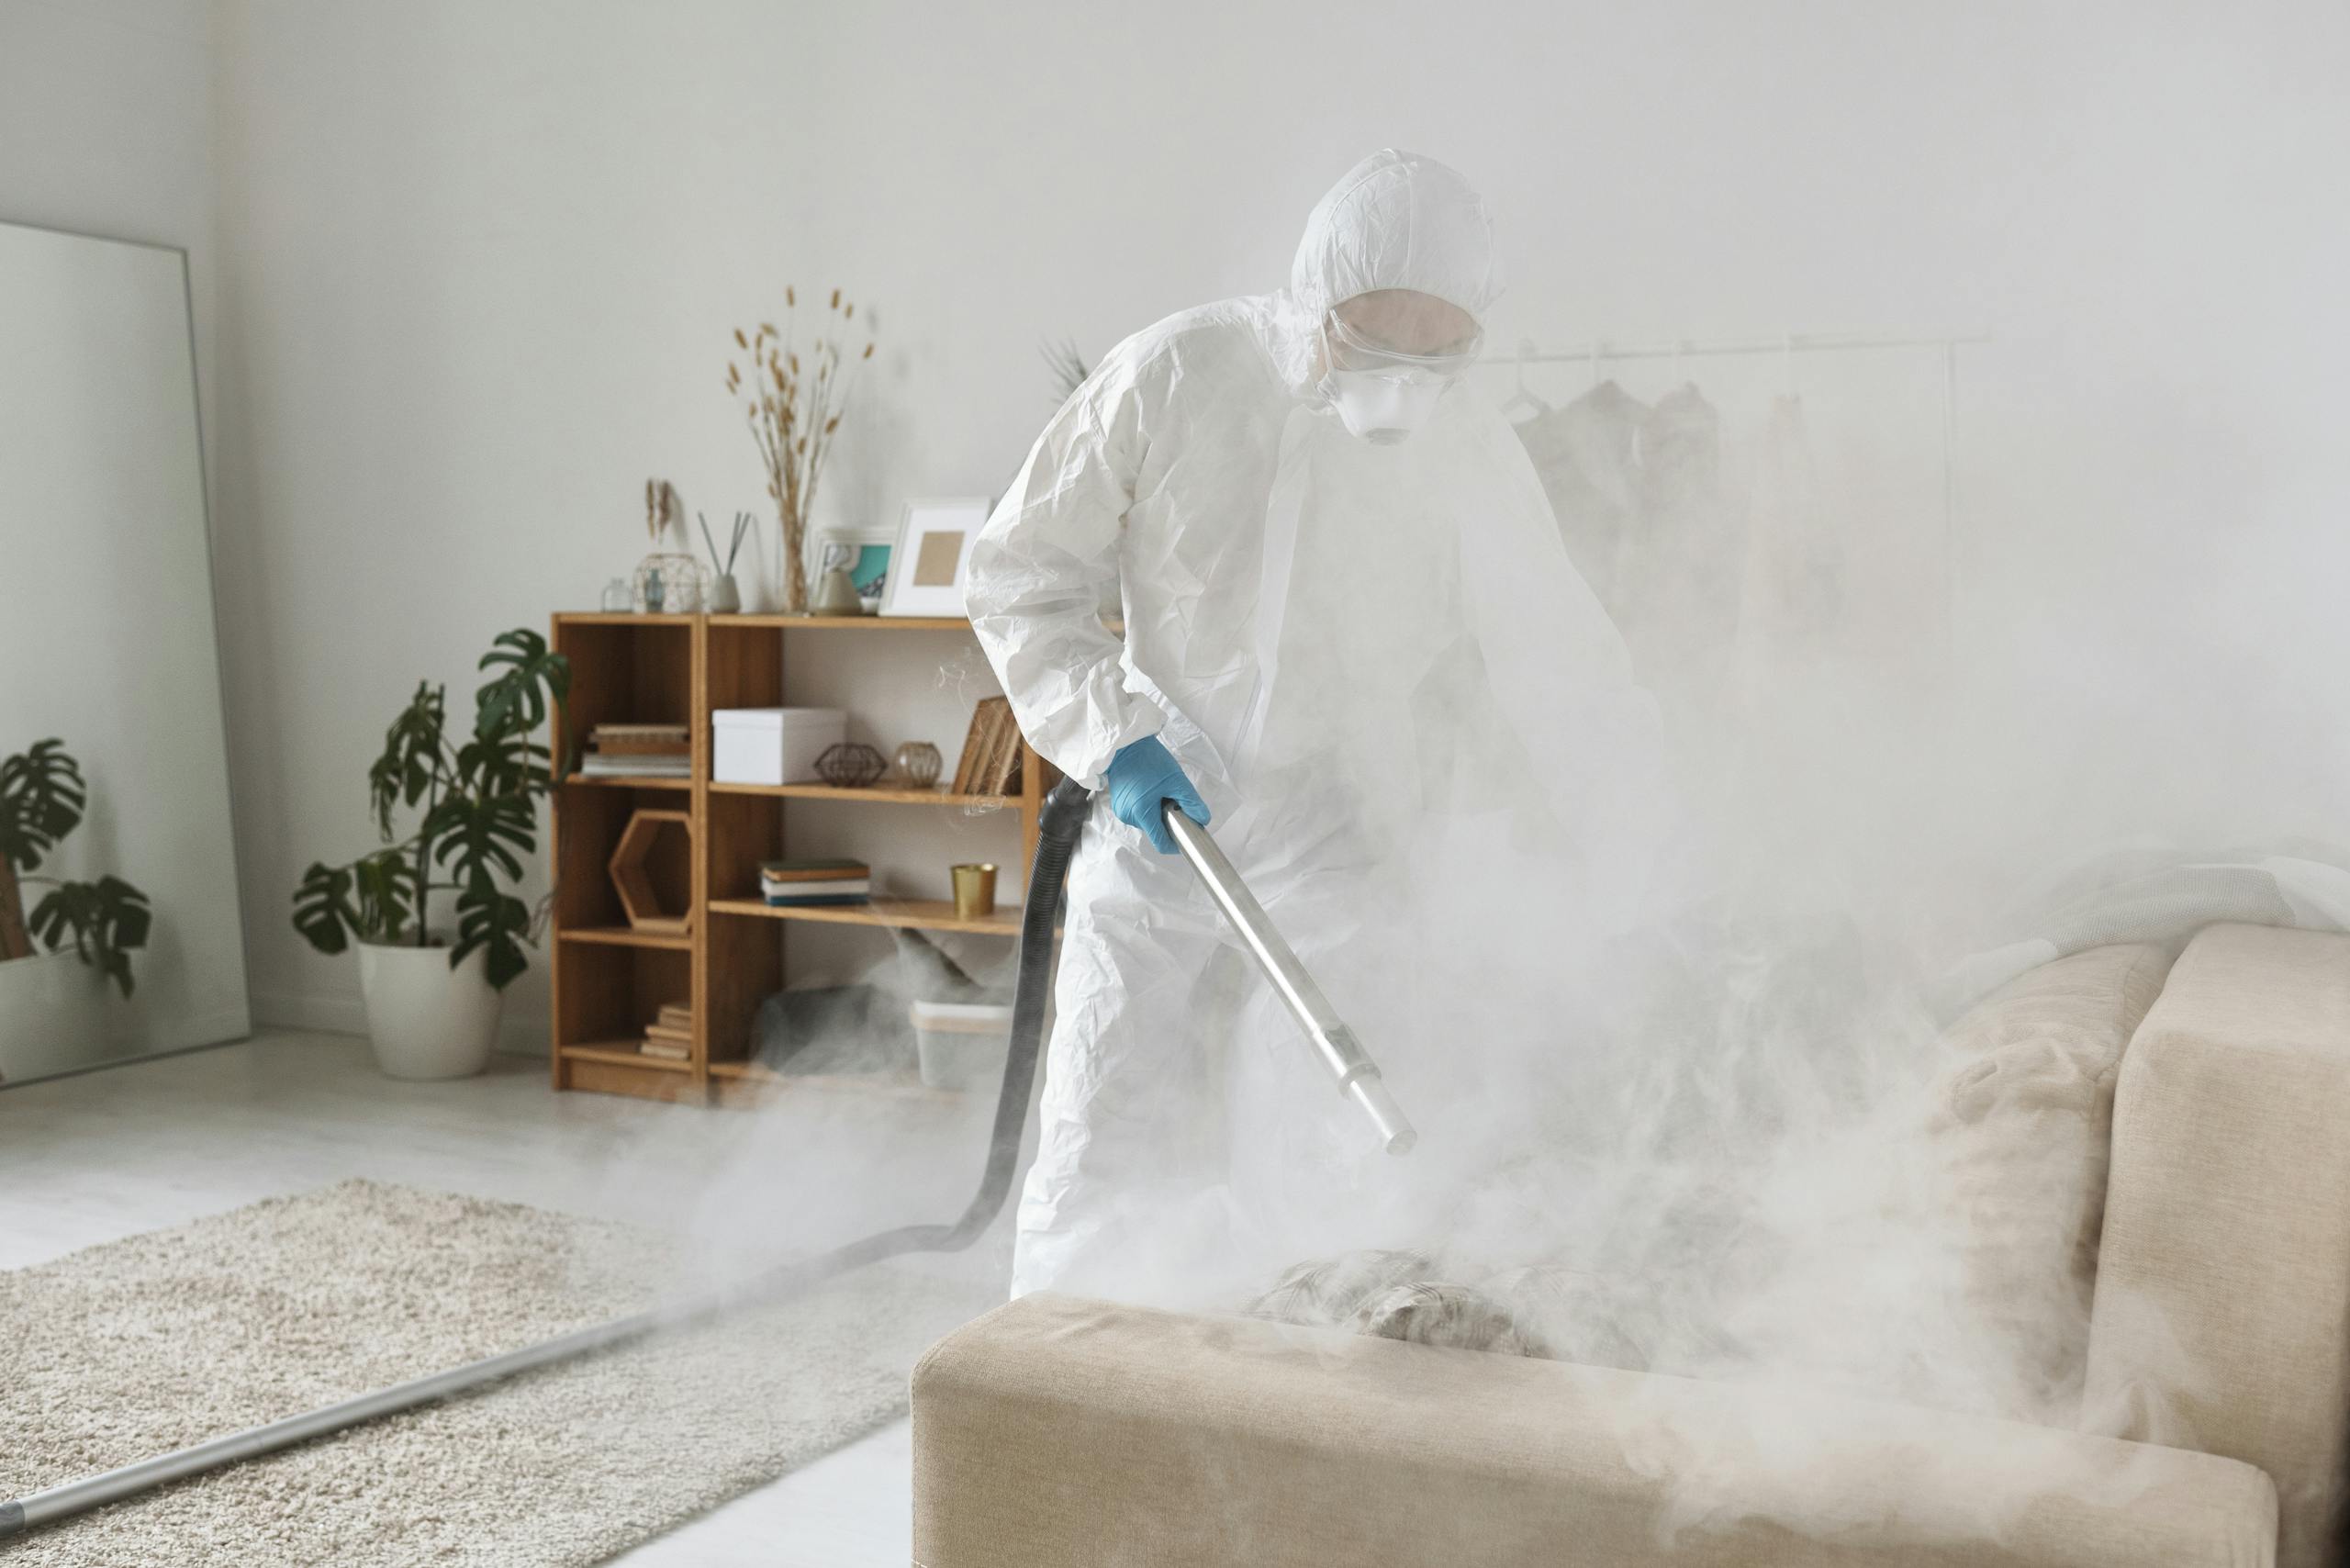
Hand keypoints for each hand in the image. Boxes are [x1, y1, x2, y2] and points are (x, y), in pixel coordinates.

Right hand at [1104, 735, 1210, 853]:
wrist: (1126, 745)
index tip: (1187, 834)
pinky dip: (1147, 807)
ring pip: (1147, 822)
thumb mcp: (1176, 780)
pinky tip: (1149, 791)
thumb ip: (1191, 802)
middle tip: (1172, 800)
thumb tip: (1203, 820)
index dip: (1176, 844)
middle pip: (1155, 831)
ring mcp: (1121, 811)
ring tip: (1159, 792)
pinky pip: (1138, 813)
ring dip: (1157, 813)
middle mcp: (1128, 816)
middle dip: (1167, 821)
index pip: (1161, 843)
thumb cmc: (1150, 760)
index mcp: (1141, 812)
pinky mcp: (1118, 804)